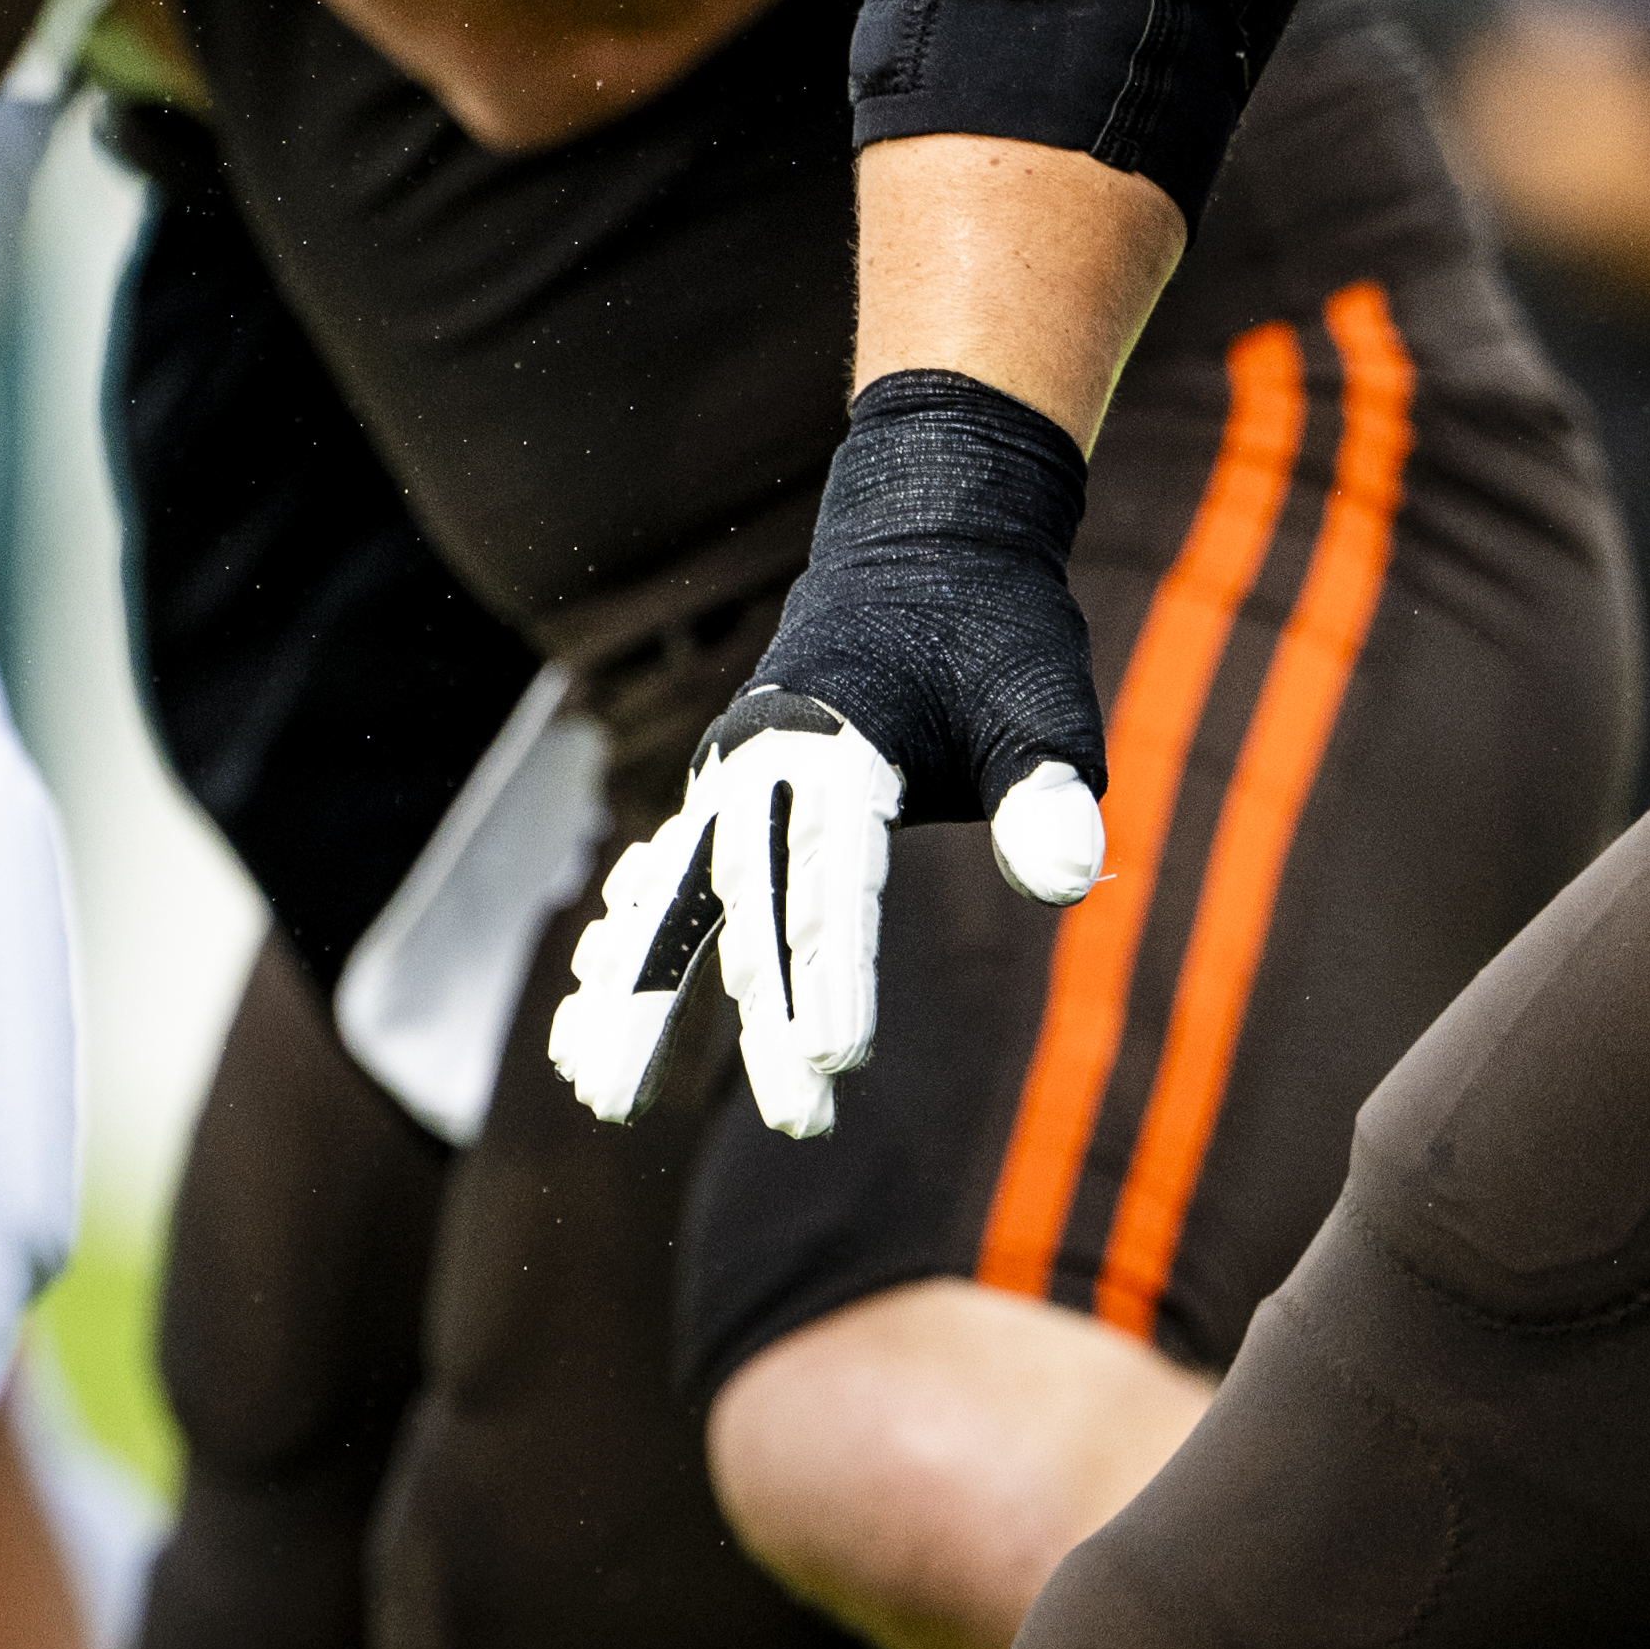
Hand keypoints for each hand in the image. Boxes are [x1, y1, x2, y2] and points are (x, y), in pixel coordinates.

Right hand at [544, 370, 1114, 1137]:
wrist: (926, 525)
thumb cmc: (995, 625)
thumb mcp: (1043, 697)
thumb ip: (1050, 790)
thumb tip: (1069, 881)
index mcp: (841, 740)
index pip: (833, 879)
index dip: (833, 973)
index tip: (838, 1060)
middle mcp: (765, 757)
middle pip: (747, 905)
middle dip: (761, 1022)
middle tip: (800, 1123)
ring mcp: (736, 770)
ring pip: (671, 896)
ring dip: (632, 994)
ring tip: (595, 1095)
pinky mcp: (732, 784)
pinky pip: (664, 876)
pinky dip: (627, 939)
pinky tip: (580, 1007)